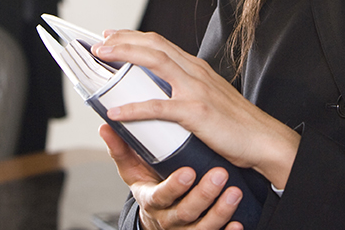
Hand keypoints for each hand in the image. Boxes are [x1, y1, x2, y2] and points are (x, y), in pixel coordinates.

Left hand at [94, 30, 299, 190]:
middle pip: (153, 45)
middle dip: (122, 40)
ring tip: (102, 58)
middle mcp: (195, 72)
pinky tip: (115, 113)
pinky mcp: (196, 113)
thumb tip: (162, 89)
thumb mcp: (210, 96)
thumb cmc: (236, 123)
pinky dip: (134, 108)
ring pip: (155, 62)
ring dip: (124, 56)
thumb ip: (188, 88)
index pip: (160, 43)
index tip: (111, 36)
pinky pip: (159, 108)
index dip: (133, 37)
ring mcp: (195, 90)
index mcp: (196, 68)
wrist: (263, 139)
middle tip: (98, 43)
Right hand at [100, 124, 242, 229]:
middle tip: (220, 175)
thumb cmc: (148, 183)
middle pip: (185, 212)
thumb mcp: (132, 169)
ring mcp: (186, 227)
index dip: (174, 187)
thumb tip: (105, 126)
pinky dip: (228, 229)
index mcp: (151, 200)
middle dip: (203, 195)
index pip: (160, 196)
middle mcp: (168, 217)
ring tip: (235, 191)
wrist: (159, 212)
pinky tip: (239, 221)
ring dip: (221, 210)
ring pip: (203, 226)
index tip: (189, 171)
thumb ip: (122, 149)